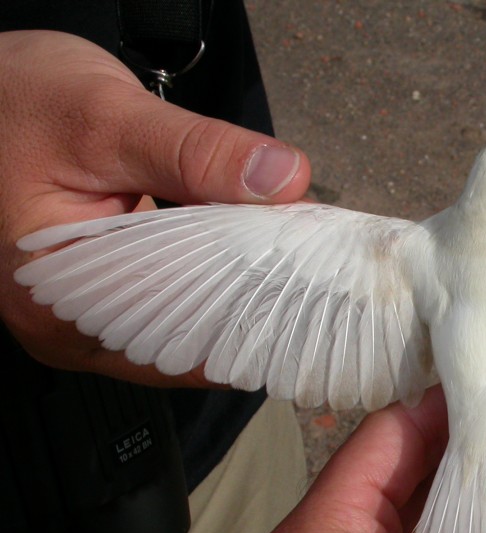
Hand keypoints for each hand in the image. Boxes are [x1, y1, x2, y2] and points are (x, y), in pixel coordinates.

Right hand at [0, 30, 310, 384]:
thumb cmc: (16, 103)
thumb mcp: (107, 116)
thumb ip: (198, 152)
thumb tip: (282, 178)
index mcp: (58, 299)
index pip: (180, 334)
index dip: (252, 317)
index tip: (311, 291)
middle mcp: (70, 324)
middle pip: (188, 338)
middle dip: (254, 309)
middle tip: (318, 277)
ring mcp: (88, 314)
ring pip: (187, 323)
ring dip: (240, 294)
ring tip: (297, 268)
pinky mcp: (107, 293)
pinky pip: (176, 301)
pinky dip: (217, 279)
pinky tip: (258, 258)